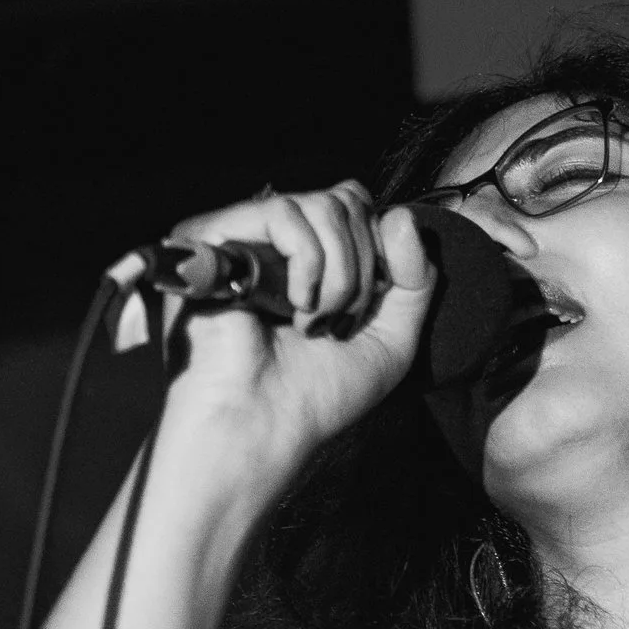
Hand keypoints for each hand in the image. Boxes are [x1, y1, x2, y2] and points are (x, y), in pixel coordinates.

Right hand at [157, 183, 438, 490]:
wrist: (262, 428)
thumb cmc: (314, 397)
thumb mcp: (391, 340)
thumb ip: (414, 279)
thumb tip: (403, 216)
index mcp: (305, 256)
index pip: (357, 206)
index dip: (378, 253)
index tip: (364, 312)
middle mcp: (272, 238)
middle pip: (347, 199)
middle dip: (362, 269)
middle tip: (335, 324)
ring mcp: (242, 232)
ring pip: (325, 205)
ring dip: (339, 275)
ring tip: (311, 323)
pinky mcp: (214, 235)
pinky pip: (285, 213)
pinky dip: (307, 264)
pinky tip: (292, 307)